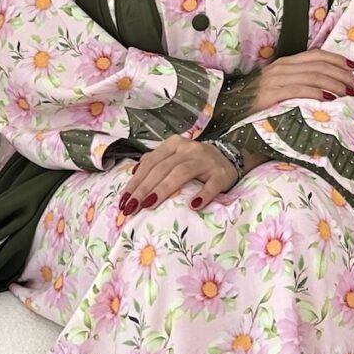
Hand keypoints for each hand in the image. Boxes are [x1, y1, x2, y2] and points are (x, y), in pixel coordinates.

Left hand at [116, 136, 240, 219]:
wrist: (230, 156)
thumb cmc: (196, 161)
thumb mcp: (175, 156)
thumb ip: (156, 162)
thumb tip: (133, 175)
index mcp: (174, 145)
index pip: (150, 162)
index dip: (135, 181)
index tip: (124, 201)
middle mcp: (189, 149)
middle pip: (162, 168)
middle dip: (144, 188)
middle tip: (131, 207)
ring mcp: (206, 161)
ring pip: (181, 172)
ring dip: (163, 189)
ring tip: (149, 205)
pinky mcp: (221, 174)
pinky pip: (211, 185)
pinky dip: (202, 195)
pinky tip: (193, 206)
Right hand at [247, 51, 353, 112]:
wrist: (226, 110)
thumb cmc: (254, 102)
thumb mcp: (278, 88)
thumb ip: (298, 84)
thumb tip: (327, 91)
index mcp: (285, 63)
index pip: (316, 55)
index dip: (338, 60)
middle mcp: (281, 68)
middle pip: (319, 65)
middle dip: (343, 74)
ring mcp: (275, 80)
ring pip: (313, 76)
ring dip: (335, 84)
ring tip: (350, 93)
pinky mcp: (270, 95)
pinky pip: (299, 90)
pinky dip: (317, 93)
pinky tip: (330, 99)